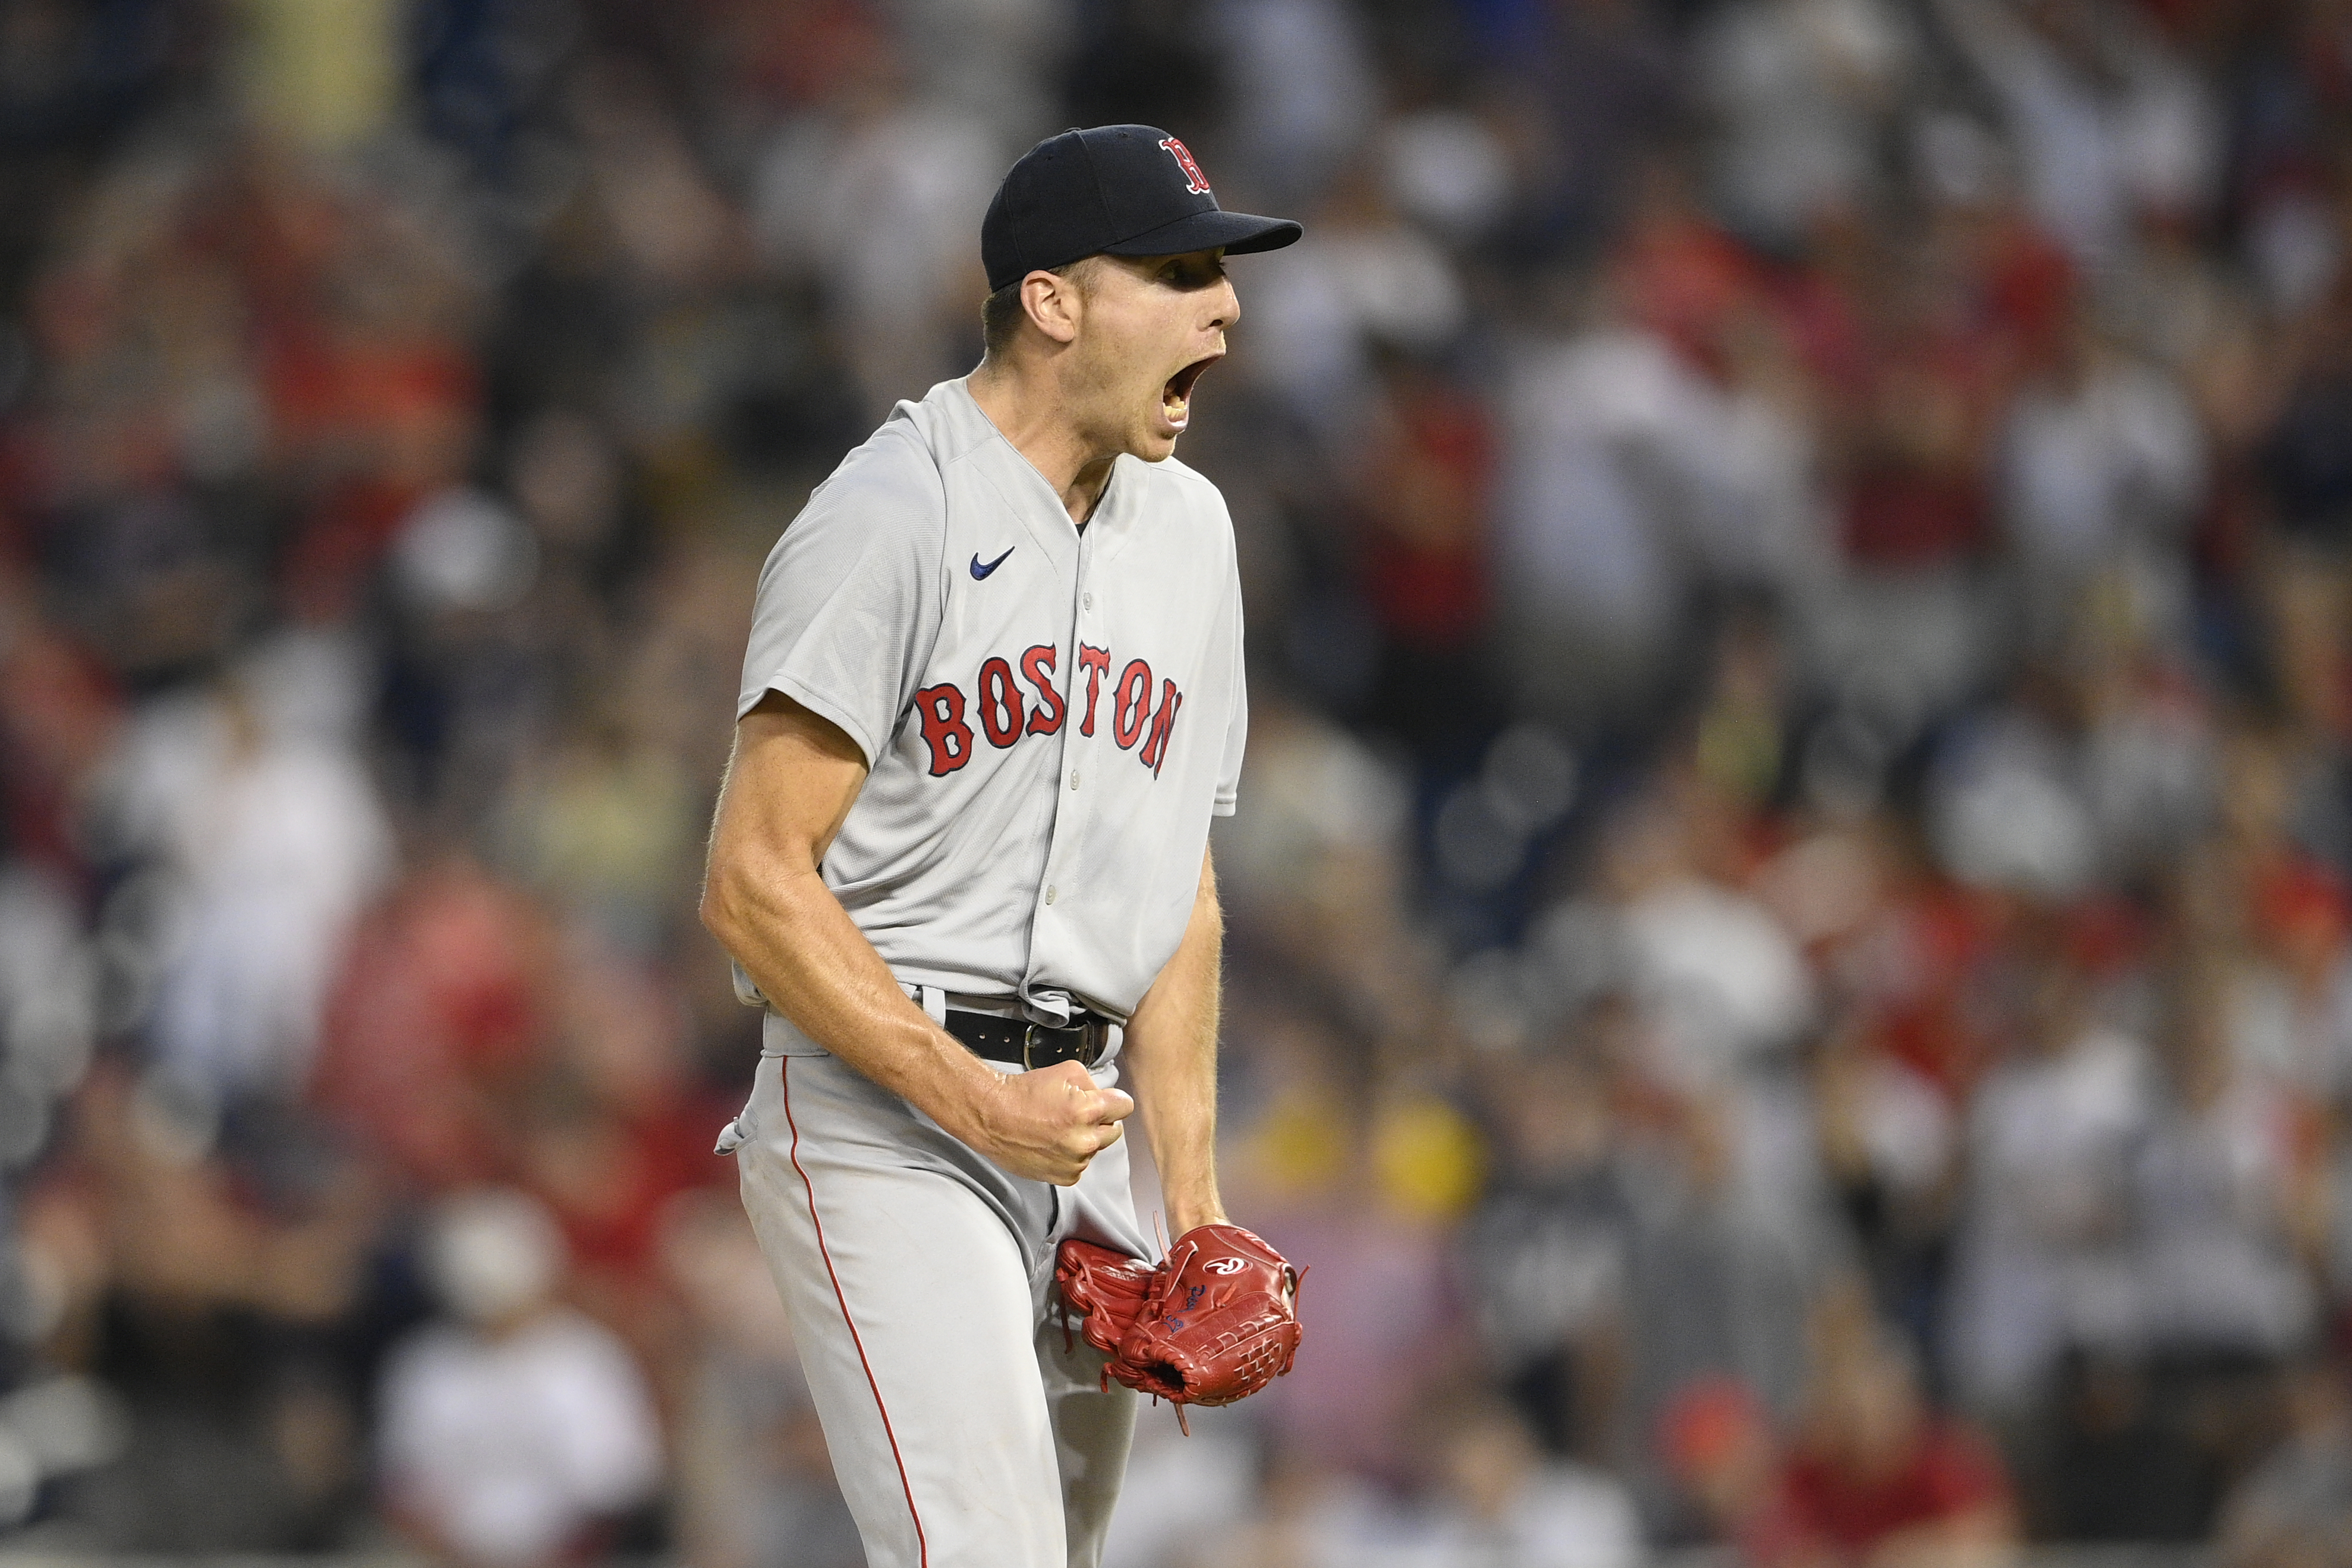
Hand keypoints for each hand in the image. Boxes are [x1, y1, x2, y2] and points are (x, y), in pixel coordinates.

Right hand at [955, 1060, 1133, 1184]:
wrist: (992, 1117)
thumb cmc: (1024, 1093)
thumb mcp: (1067, 1071)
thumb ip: (1094, 1084)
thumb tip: (1104, 1096)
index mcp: (1088, 1111)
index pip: (1125, 1107)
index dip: (1114, 1100)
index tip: (1106, 1101)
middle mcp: (1085, 1140)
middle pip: (1114, 1130)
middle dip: (1100, 1121)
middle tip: (1077, 1113)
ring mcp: (1075, 1162)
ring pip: (1096, 1148)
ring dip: (1085, 1139)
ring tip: (1058, 1127)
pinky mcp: (1064, 1177)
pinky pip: (1081, 1164)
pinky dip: (1071, 1155)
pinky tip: (1053, 1142)